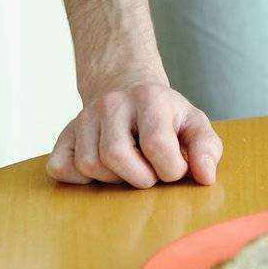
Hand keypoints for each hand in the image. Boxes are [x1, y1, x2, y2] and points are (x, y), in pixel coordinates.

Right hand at [47, 77, 223, 188]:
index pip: (157, 146)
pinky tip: (101, 171)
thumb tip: (205, 176)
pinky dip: (79, 179)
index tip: (174, 168)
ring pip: (89, 164)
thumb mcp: (193, 123)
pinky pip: (60, 167)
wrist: (128, 89)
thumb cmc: (165, 116)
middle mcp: (112, 103)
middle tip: (150, 171)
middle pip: (117, 156)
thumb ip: (206, 148)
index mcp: (150, 98)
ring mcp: (84, 117)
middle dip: (139, 177)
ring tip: (128, 167)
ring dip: (113, 179)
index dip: (170, 169)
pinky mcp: (65, 135)